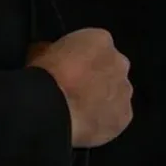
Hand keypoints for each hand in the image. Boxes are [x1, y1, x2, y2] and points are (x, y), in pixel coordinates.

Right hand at [25, 28, 133, 148]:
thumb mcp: (40, 52)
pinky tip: (86, 125)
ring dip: (102, 99)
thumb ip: (53, 51)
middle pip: (110, 68)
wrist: (51, 108)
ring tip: (79, 111)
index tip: (66, 69)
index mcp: (100, 39)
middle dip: (96, 77)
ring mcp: (125, 90)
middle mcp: (120, 62)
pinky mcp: (125, 116)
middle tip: (74, 90)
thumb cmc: (44, 75)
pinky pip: (115, 117)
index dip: (79, 59)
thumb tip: (46, 54)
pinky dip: (104, 121)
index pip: (94, 45)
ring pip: (115, 93)